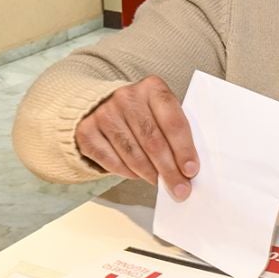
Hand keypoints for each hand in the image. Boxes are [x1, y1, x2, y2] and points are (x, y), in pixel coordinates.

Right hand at [75, 76, 199, 198]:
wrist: (102, 105)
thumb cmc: (143, 114)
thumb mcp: (161, 112)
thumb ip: (174, 134)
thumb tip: (187, 170)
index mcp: (152, 88)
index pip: (172, 121)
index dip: (183, 149)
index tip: (191, 171)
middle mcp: (126, 97)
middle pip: (152, 141)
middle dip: (169, 170)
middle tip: (180, 189)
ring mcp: (104, 113)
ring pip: (132, 153)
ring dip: (150, 174)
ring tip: (160, 183)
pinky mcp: (87, 131)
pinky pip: (111, 160)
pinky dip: (128, 173)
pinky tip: (138, 175)